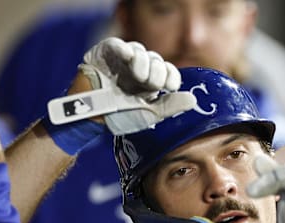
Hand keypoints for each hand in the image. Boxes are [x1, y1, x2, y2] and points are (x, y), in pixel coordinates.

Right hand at [77, 37, 194, 134]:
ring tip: (138, 75)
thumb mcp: (149, 114)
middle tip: (151, 83)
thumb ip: (171, 106)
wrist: (90, 117)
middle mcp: (137, 68)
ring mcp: (120, 60)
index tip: (170, 86)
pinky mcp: (103, 54)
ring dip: (142, 61)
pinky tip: (126, 56)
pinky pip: (115, 44)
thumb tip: (194, 99)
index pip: (167, 71)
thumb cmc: (118, 117)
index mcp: (149, 83)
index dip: (171, 75)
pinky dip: (122, 48)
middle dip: (156, 71)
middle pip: (155, 59)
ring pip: (139, 50)